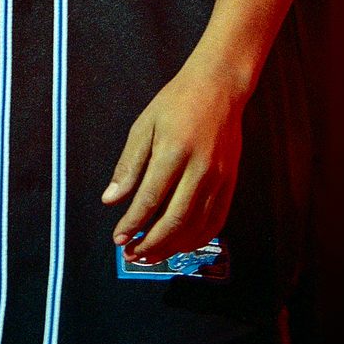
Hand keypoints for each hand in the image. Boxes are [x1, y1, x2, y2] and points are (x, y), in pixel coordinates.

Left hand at [101, 58, 245, 263]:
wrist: (219, 87)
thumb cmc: (175, 102)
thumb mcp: (144, 125)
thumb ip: (129, 165)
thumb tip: (111, 200)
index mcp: (173, 151)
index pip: (149, 199)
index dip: (132, 223)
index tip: (118, 238)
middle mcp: (200, 169)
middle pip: (175, 220)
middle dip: (151, 243)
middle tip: (132, 255)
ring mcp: (220, 178)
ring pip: (197, 226)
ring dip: (172, 246)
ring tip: (151, 255)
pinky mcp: (232, 182)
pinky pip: (216, 220)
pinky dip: (197, 238)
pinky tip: (180, 244)